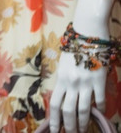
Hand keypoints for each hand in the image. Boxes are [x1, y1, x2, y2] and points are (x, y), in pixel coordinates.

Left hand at [49, 0, 113, 132]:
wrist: (87, 33)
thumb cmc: (74, 48)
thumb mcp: (63, 64)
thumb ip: (64, 81)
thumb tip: (64, 97)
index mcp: (60, 79)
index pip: (55, 104)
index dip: (54, 119)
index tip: (54, 130)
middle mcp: (71, 83)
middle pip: (69, 110)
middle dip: (69, 125)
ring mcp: (85, 82)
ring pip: (84, 109)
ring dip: (83, 122)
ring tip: (84, 131)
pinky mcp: (99, 80)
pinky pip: (100, 99)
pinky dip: (101, 109)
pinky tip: (102, 115)